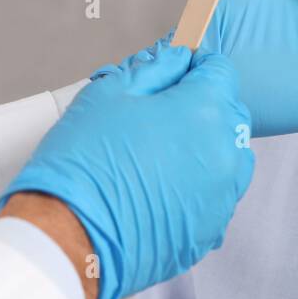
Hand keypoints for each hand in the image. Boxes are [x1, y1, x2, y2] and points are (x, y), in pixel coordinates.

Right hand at [0, 42, 253, 298]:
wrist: (68, 237)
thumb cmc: (83, 164)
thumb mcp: (110, 92)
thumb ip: (154, 69)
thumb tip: (175, 61)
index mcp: (204, 110)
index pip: (221, 71)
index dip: (197, 65)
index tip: (179, 72)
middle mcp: (224, 153)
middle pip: (229, 113)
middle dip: (203, 105)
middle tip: (163, 113)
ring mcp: (222, 196)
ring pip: (229, 157)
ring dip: (206, 146)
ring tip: (163, 153)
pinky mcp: (209, 230)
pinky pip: (217, 196)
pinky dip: (199, 186)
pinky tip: (163, 187)